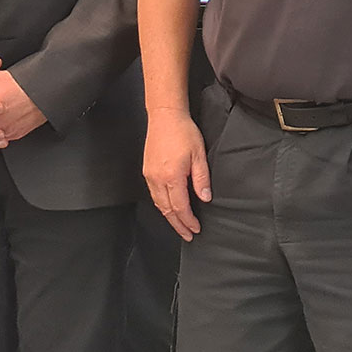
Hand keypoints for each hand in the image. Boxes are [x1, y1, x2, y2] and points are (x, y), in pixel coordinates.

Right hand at [143, 111, 209, 240]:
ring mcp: (150, 175)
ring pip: (159, 204)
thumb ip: (202, 179)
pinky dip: (162, 205)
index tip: (196, 229)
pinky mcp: (147, 171)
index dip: (188, 221)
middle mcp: (158, 179)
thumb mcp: (199, 155)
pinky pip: (154, 195)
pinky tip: (169, 208)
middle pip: (167, 210)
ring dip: (169, 217)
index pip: (180, 207)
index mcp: (172, 177)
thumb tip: (204, 199)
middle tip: (188, 235)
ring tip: (179, 225)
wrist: (165, 116)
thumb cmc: (183, 132)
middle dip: (178, 225)